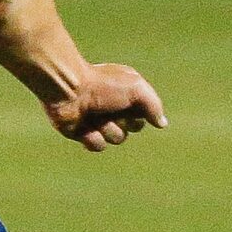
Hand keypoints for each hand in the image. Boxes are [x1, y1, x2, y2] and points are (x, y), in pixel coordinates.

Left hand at [47, 64, 165, 150]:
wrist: (68, 90)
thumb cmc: (103, 85)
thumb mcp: (136, 89)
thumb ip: (153, 105)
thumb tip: (162, 124)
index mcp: (126, 95)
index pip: (145, 114)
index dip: (141, 113)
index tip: (131, 103)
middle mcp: (113, 108)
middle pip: (133, 128)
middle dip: (126, 122)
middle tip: (111, 109)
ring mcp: (97, 121)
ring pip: (117, 139)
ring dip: (109, 128)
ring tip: (95, 116)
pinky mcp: (82, 133)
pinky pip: (98, 146)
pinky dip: (93, 138)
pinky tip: (84, 127)